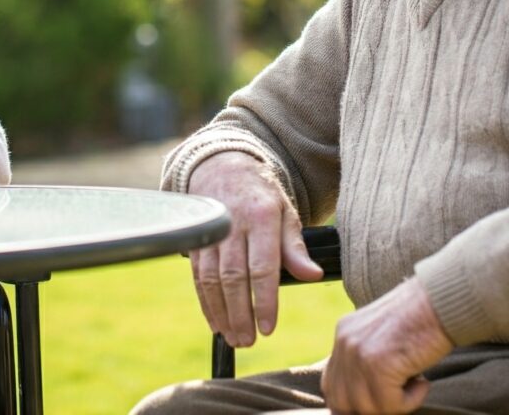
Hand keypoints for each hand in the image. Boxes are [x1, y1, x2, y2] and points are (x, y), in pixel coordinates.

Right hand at [188, 152, 322, 347]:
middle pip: (233, 277)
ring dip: (221, 313)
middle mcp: (232, 224)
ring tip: (234, 338)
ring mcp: (210, 232)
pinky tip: (216, 322)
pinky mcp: (196, 240)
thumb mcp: (285, 213)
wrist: (224, 167)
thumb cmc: (262, 197)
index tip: (268, 328)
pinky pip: (197, 276)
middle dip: (240, 313)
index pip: (262, 266)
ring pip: (212, 279)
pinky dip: (206, 302)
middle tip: (248, 341)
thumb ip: (295, 247)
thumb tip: (312, 275)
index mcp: (261, 217)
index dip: (263, 300)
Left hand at [321, 276, 452, 413]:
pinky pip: (391, 406)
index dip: (353, 402)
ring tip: (414, 380)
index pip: (331, 386)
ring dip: (395, 404)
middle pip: (341, 401)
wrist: (439, 302)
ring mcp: (358, 352)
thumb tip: (360, 401)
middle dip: (371, 407)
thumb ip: (363, 361)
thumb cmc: (420, 322)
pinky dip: (412, 400)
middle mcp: (345, 342)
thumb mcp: (380, 336)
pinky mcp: (377, 364)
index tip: (380, 401)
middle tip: (398, 393)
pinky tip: (423, 380)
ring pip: (367, 408)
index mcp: (343, 334)